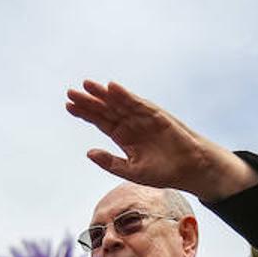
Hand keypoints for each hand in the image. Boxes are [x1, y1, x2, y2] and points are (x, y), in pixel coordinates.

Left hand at [65, 80, 257, 200]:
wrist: (189, 170)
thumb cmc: (163, 171)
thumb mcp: (131, 170)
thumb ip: (110, 162)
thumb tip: (88, 152)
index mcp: (123, 137)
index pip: (100, 121)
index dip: (85, 113)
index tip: (68, 106)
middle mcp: (131, 124)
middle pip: (106, 109)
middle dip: (88, 101)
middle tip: (70, 92)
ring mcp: (143, 118)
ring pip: (119, 103)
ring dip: (103, 94)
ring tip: (86, 85)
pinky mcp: (156, 115)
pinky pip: (137, 103)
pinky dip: (125, 95)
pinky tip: (111, 88)